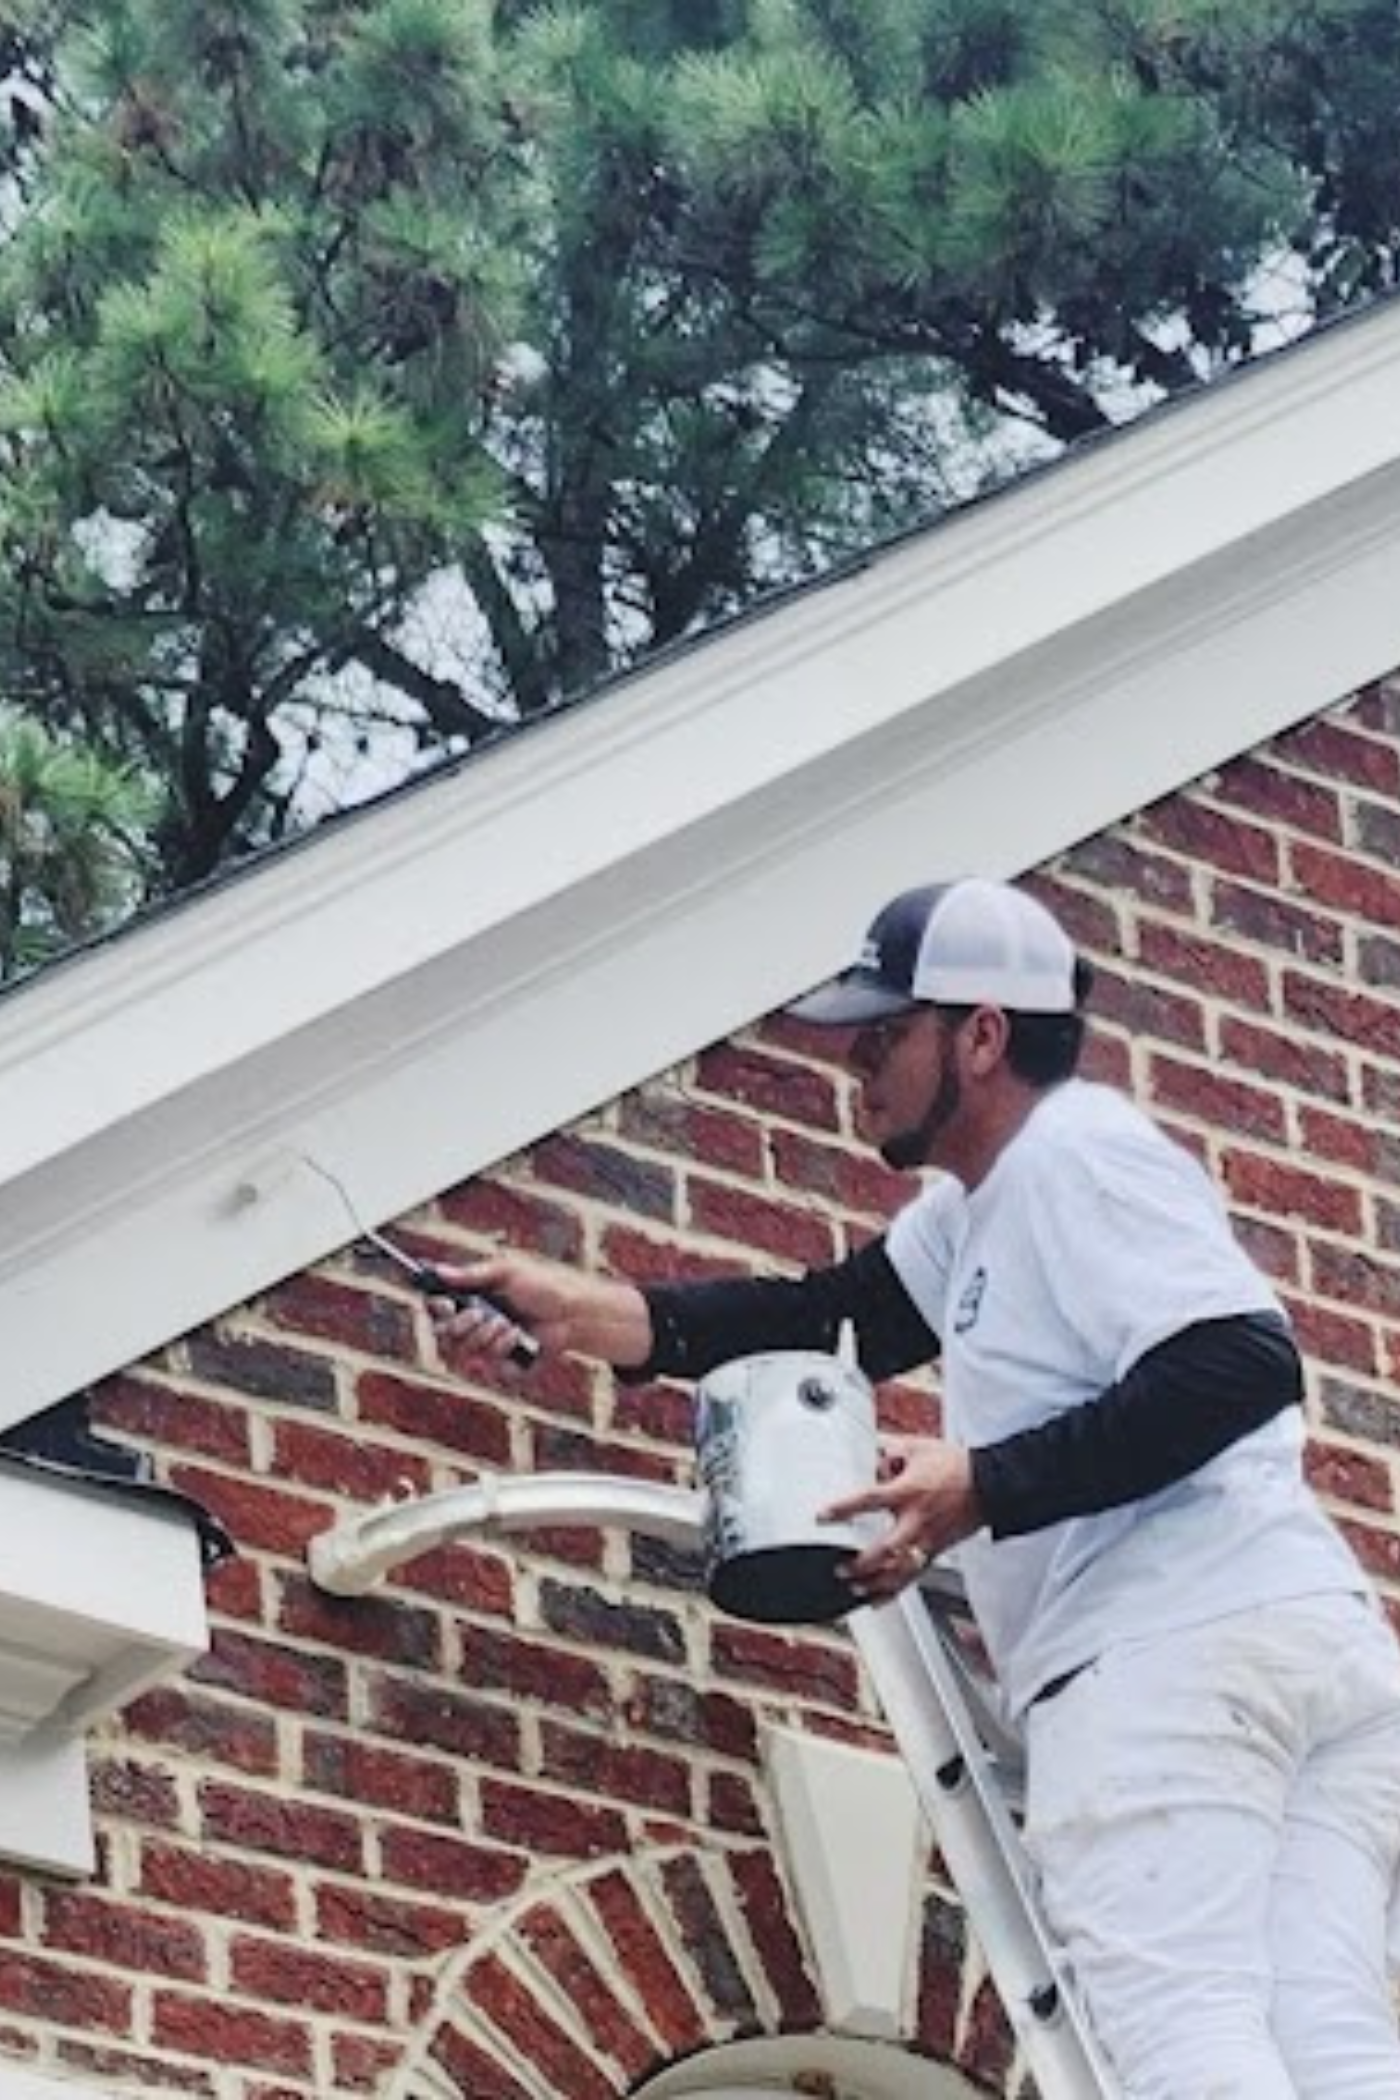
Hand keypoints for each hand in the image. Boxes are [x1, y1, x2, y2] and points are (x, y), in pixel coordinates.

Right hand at [429, 1251, 650, 1376]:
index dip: (435, 1310)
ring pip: (464, 1354)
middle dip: (462, 1325)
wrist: (572, 1312)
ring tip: (509, 1323)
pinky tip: (519, 1337)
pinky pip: (489, 1368)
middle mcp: (474, 1327)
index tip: (445, 1304)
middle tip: (480, 1313)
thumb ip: (473, 1274)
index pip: (436, 1310)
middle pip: (444, 1337)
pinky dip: (503, 1350)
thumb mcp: (507, 1272)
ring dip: (486, 1336)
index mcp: (470, 1301)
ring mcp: (488, 1349)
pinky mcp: (503, 1367)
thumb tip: (439, 1270)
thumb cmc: (542, 1287)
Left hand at [821, 1434, 981, 1603]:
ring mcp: (928, 1540)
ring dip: (875, 1583)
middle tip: (840, 1567)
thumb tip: (871, 1450)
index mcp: (908, 1492)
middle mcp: (916, 1520)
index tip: (822, 1516)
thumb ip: (891, 1449)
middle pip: (884, 1550)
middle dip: (861, 1563)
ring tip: (855, 1588)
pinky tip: (878, 1599)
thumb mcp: (920, 1448)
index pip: (869, 1501)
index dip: (844, 1508)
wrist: (992, 1485)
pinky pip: (913, 1577)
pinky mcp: (936, 1551)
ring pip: (899, 1571)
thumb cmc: (958, 1466)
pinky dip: (893, 1591)